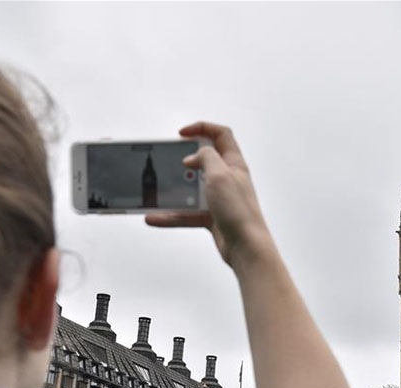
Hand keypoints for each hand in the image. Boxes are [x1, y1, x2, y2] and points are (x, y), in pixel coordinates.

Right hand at [145, 122, 274, 269]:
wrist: (246, 246)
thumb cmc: (238, 210)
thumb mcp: (219, 174)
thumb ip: (205, 158)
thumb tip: (192, 158)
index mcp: (234, 163)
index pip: (221, 135)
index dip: (202, 128)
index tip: (181, 134)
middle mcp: (227, 179)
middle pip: (205, 160)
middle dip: (185, 159)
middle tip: (169, 160)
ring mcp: (219, 199)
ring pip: (192, 189)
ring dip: (174, 190)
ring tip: (157, 191)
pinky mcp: (212, 217)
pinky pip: (187, 213)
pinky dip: (171, 216)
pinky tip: (154, 218)